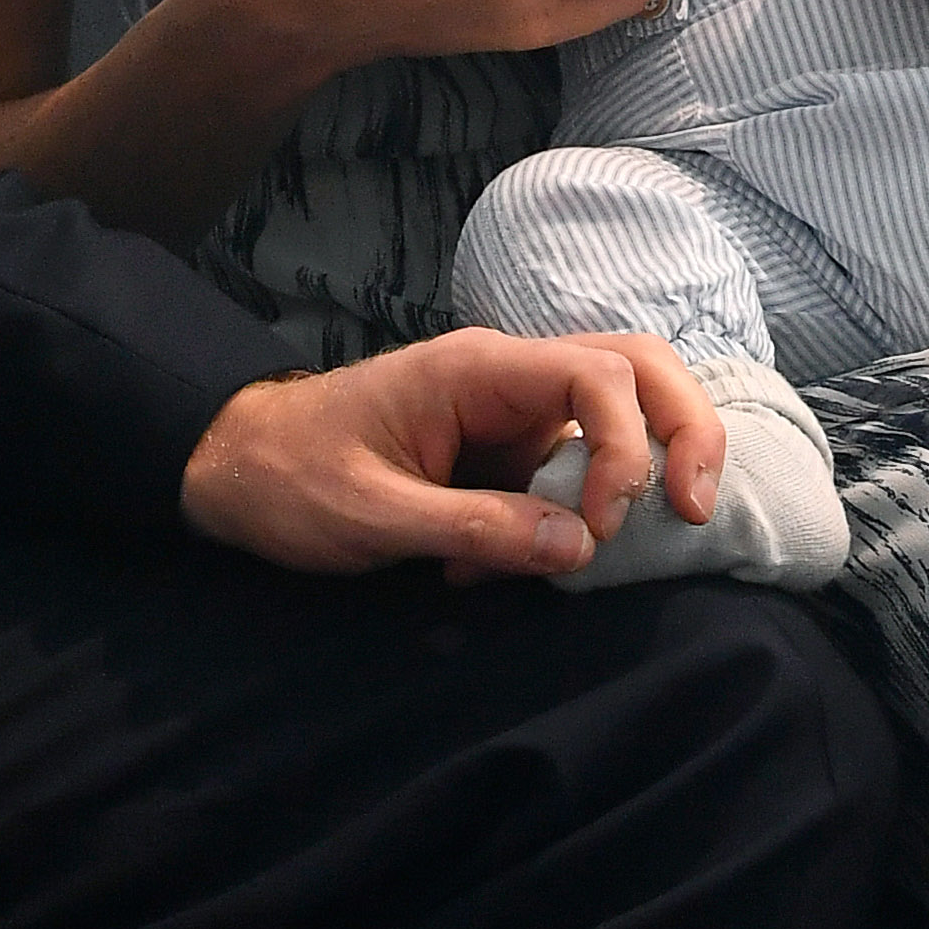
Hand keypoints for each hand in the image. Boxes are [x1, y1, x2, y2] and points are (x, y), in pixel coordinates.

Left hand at [182, 330, 726, 578]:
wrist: (234, 467)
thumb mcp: (371, 516)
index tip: (606, 523)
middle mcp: (508, 377)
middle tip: (694, 508)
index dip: (627, 445)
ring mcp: (513, 412)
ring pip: (620, 409)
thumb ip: (474, 528)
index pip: (598, 373)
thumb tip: (581, 547)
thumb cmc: (291, 478)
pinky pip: (575, 465)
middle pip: (636, 368)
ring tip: (643, 531)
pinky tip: (532, 560)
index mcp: (476, 369)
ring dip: (645, 464)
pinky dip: (579, 513)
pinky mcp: (507, 450)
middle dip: (682, 429)